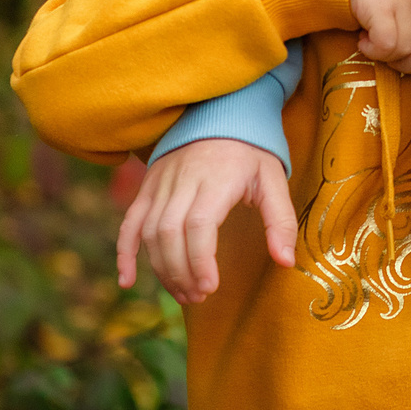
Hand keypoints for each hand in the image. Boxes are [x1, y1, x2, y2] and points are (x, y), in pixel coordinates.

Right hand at [115, 138, 296, 304]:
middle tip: (199, 297)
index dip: (199, 260)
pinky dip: (124, 252)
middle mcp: (183, 180)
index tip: (210, 287)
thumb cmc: (250, 151)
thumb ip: (280, 221)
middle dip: (181, 272)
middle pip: (169, 233)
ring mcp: (161, 183)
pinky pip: (129, 221)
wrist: (220, 112)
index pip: (198, 224)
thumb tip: (286, 262)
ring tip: (183, 293)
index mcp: (216, 179)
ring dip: (161, 268)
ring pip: (149, 231)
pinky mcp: (148, 186)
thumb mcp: (274, 179)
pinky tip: (128, 280)